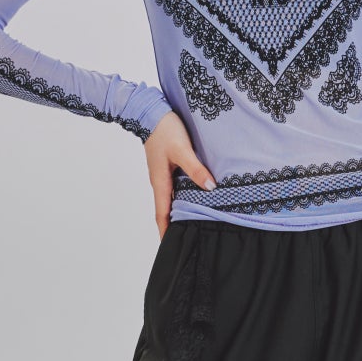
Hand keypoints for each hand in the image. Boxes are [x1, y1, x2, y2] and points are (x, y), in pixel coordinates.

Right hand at [145, 110, 215, 237]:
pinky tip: (195, 198)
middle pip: (166, 211)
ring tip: (192, 224)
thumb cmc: (165, 130)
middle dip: (174, 227)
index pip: (162, 215)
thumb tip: (210, 188)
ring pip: (172, 200)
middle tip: (186, 241)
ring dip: (179, 213)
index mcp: (160, 183)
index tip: (171, 248)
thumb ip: (196, 169)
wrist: (151, 112)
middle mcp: (160, 182)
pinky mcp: (168, 167)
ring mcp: (163, 175)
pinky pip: (175, 188)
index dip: (166, 232)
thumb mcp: (182, 150)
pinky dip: (183, 198)